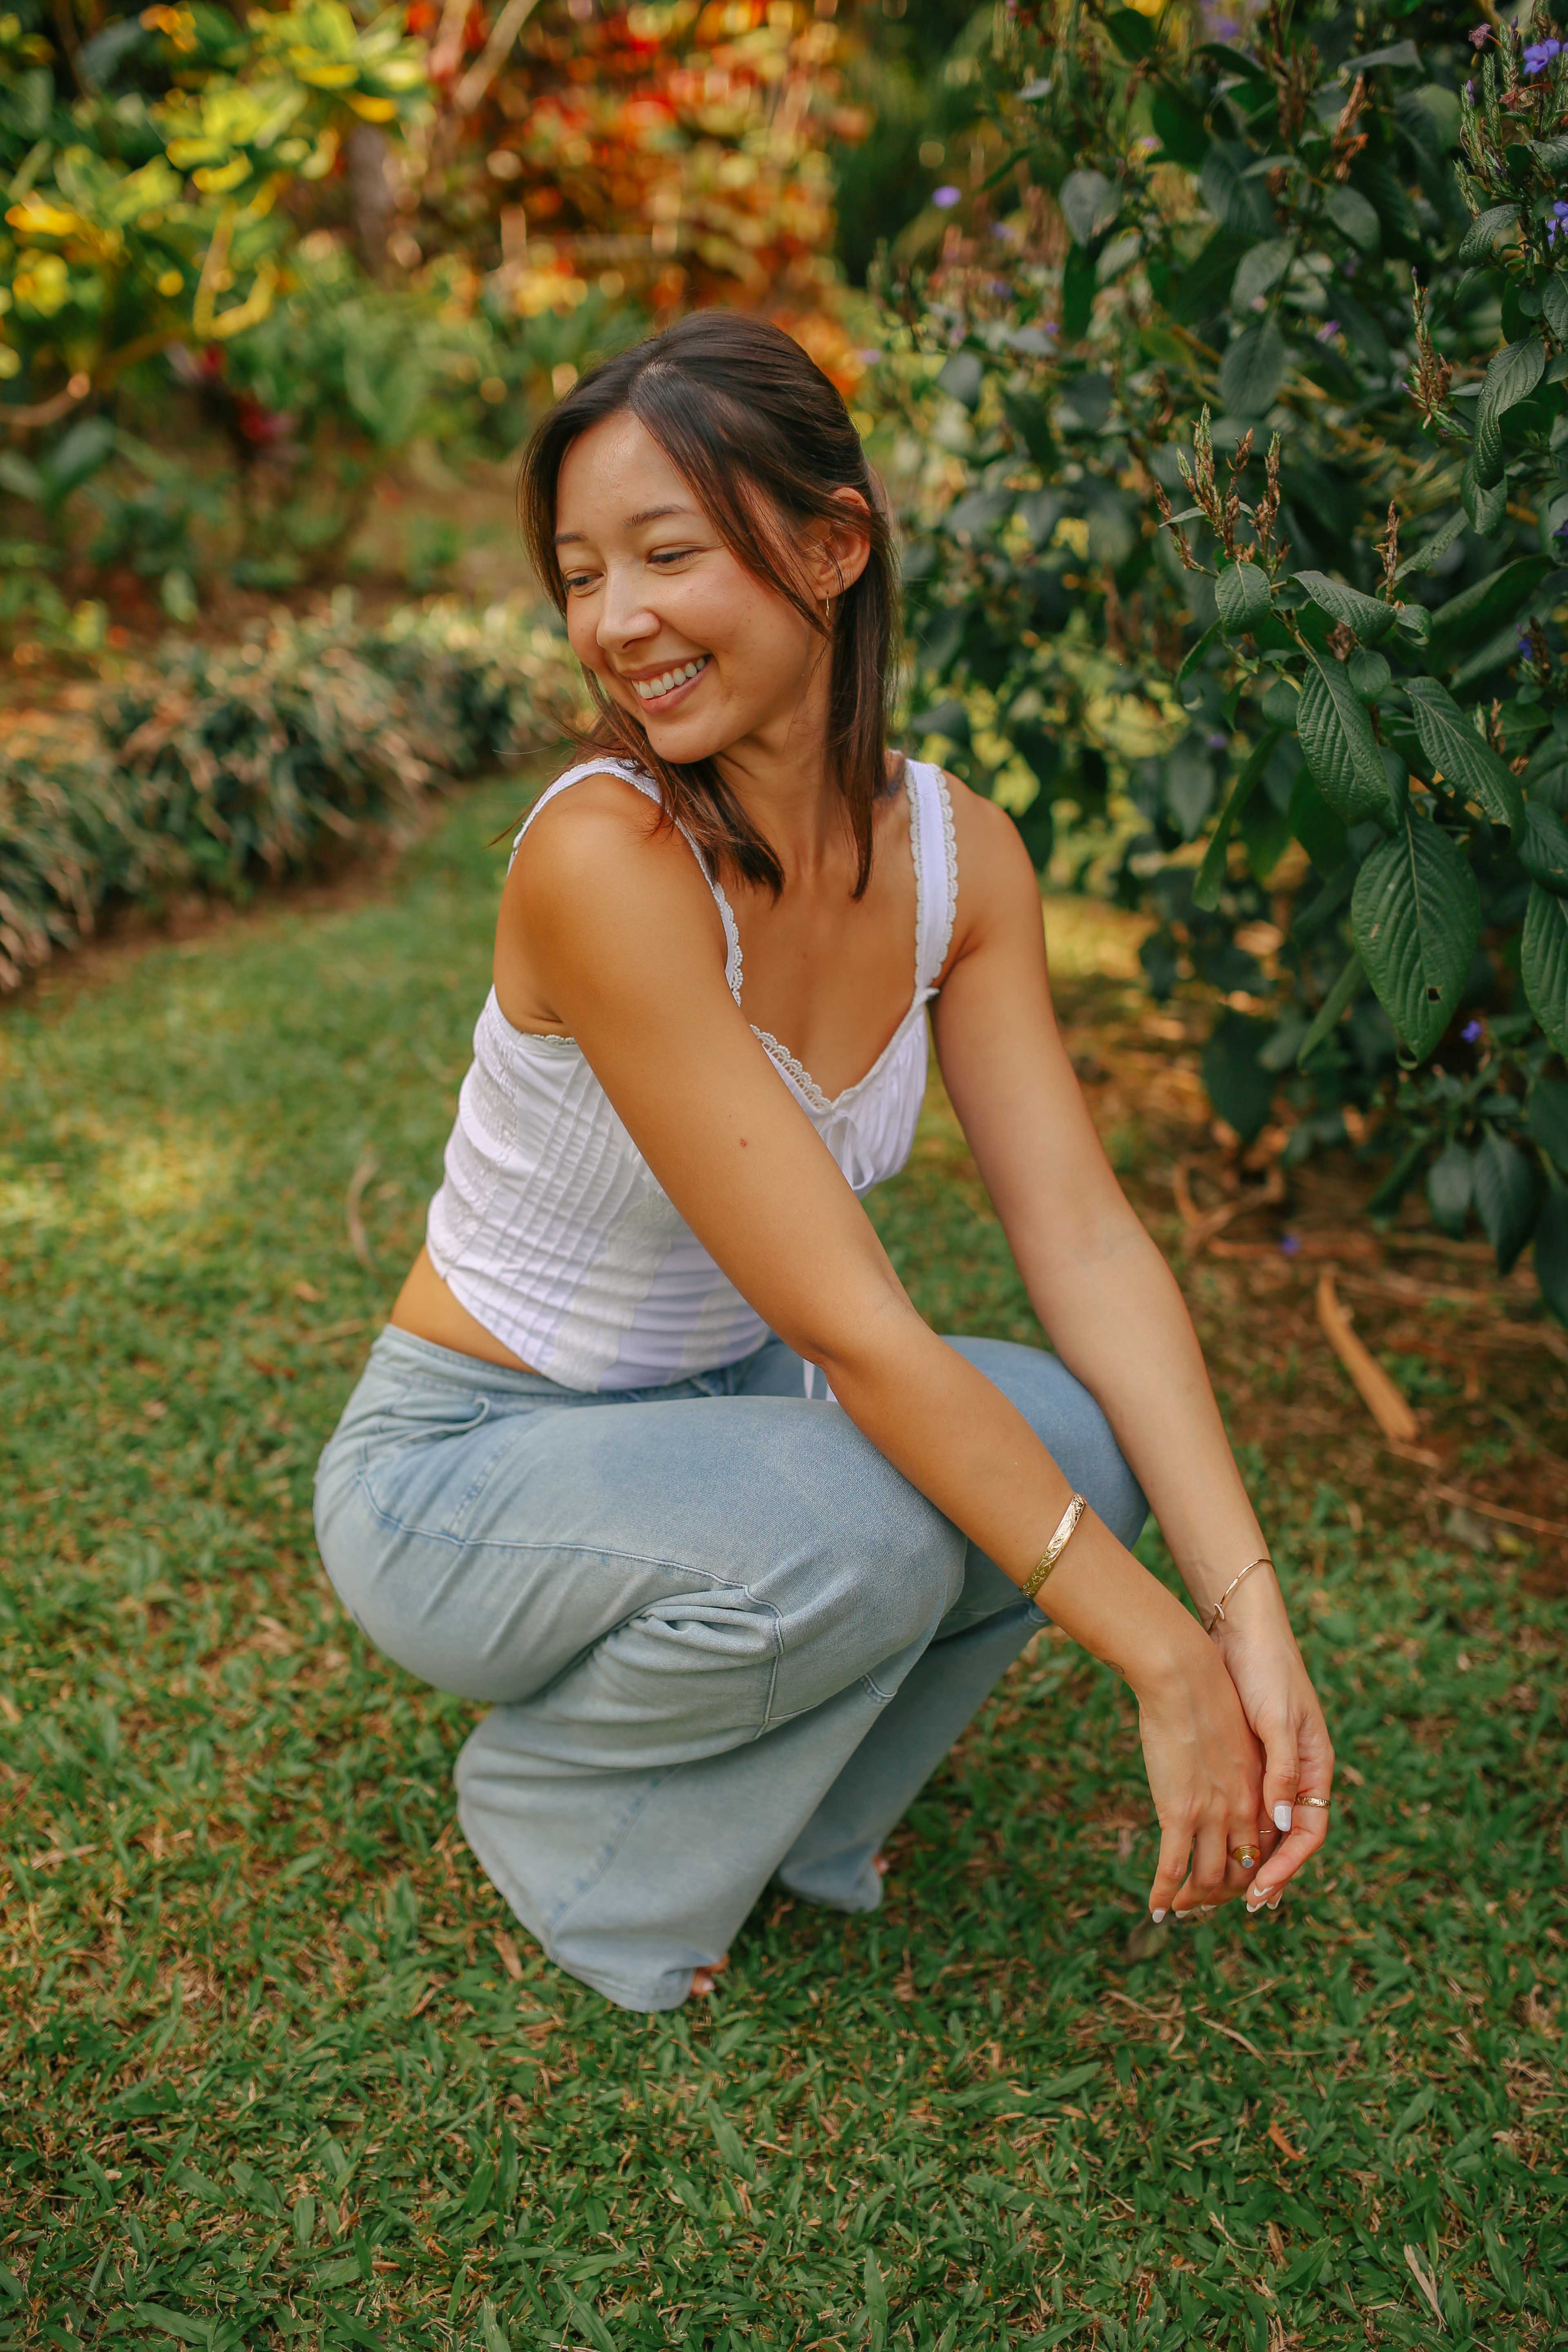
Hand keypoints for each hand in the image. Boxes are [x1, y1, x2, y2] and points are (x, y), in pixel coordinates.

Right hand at [1133, 1624, 1269, 1920]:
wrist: (1187, 1674)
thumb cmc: (1214, 1694)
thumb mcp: (1243, 1735)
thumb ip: (1248, 1770)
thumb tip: (1249, 1798)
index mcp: (1264, 1789)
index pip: (1272, 1848)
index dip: (1261, 1875)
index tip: (1246, 1890)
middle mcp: (1246, 1809)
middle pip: (1243, 1870)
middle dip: (1226, 1894)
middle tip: (1207, 1902)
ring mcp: (1213, 1813)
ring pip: (1209, 1878)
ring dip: (1196, 1901)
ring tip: (1180, 1910)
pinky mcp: (1180, 1811)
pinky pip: (1174, 1867)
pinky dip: (1165, 1892)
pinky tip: (1156, 1907)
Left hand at [1209, 1571, 1334, 1910]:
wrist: (1242, 1628)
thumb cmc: (1265, 1669)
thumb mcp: (1275, 1720)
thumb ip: (1280, 1770)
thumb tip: (1279, 1820)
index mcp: (1314, 1768)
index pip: (1307, 1835)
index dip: (1286, 1868)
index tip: (1261, 1895)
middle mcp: (1295, 1775)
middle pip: (1284, 1840)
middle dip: (1263, 1875)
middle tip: (1238, 1907)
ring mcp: (1271, 1767)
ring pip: (1263, 1829)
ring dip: (1245, 1861)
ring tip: (1218, 1894)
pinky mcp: (1245, 1757)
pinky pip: (1242, 1806)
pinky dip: (1230, 1832)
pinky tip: (1208, 1850)